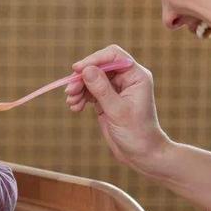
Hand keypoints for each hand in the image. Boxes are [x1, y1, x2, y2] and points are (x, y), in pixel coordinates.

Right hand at [65, 45, 169, 174]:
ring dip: (79, 88)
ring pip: (92, 79)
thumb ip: (102, 89)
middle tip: (70, 91)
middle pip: (99, 66)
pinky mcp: (107, 99)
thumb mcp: (117, 111)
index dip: (94, 59)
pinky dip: (80, 97)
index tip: (77, 69)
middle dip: (83, 77)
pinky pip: (90, 91)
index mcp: (136, 76)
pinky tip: (75, 107)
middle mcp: (126, 79)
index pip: (113, 55)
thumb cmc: (136, 133)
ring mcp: (116, 89)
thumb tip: (86, 69)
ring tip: (72, 102)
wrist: (141, 155)